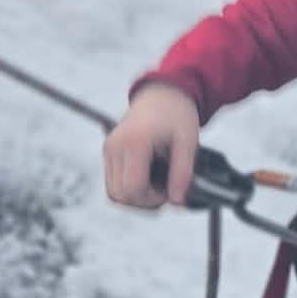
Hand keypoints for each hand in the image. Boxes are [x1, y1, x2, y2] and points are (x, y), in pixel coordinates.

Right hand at [103, 83, 199, 208]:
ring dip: (136, 198)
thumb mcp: (188, 143)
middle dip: (145, 202)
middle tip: (166, 190)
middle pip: (121, 195)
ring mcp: (109, 149)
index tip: (171, 190)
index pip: (134, 188)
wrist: (162, 94)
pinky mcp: (108, 152)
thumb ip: (183, 173)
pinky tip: (149, 182)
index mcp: (135, 142)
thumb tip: (176, 203)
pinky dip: (129, 190)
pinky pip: (113, 184)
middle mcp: (115, 146)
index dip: (154, 199)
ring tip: (158, 187)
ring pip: (114, 194)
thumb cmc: (177, 116)